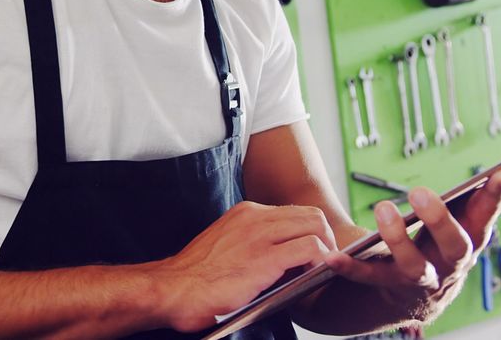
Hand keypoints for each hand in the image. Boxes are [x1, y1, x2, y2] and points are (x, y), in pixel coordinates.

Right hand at [151, 201, 338, 331]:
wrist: (172, 289)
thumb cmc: (195, 277)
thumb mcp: (226, 245)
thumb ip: (254, 243)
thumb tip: (285, 257)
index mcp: (245, 213)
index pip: (292, 212)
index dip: (308, 231)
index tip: (311, 251)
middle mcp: (254, 217)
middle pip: (310, 214)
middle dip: (326, 237)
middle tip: (324, 261)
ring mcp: (260, 235)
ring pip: (315, 225)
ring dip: (327, 247)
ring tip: (321, 269)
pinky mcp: (265, 259)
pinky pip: (310, 249)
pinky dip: (321, 260)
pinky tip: (314, 275)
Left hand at [323, 155, 500, 310]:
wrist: (418, 300)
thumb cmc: (446, 245)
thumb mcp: (473, 218)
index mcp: (471, 241)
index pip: (488, 217)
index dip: (496, 196)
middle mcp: (450, 263)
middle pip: (454, 245)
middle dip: (440, 220)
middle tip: (420, 191)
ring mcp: (420, 279)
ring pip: (412, 266)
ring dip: (397, 239)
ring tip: (381, 210)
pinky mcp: (387, 287)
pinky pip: (368, 278)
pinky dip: (350, 268)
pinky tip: (330, 255)